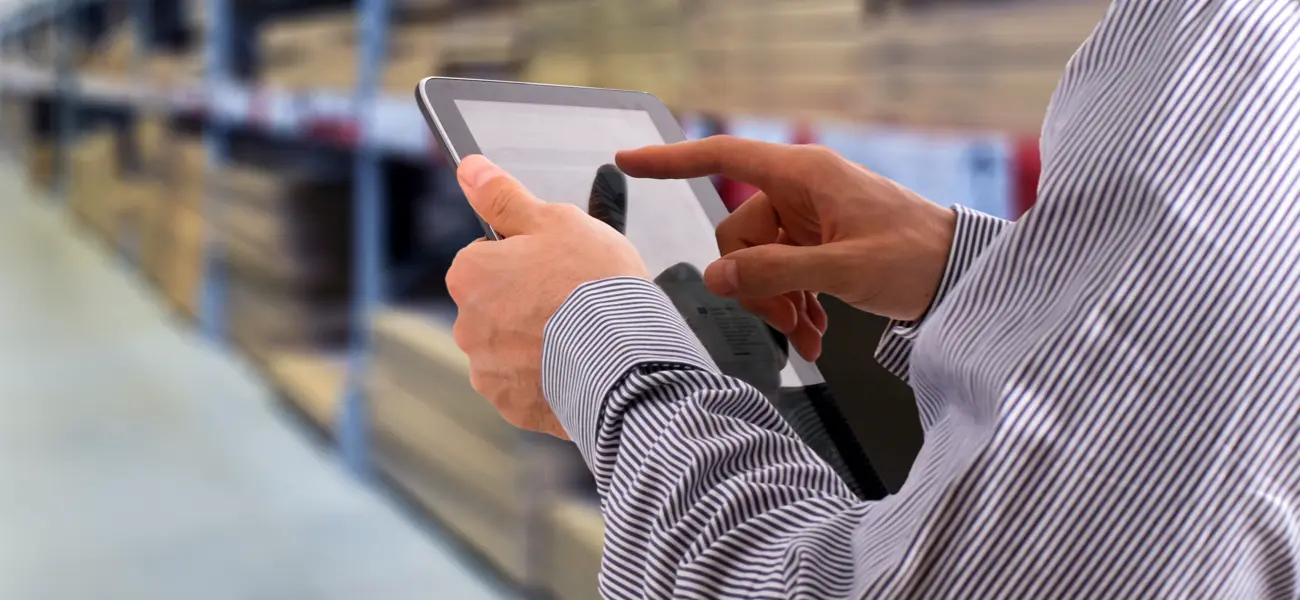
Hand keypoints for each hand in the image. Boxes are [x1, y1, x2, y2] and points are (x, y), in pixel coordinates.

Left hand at [446, 155, 649, 438]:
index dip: (525, 257)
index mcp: (470, 274)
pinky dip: (546, 377)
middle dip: (527, 302)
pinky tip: (578, 366)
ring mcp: (488, 370)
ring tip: (583, 336)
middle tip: (574, 300)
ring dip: (537, 342)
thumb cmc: (593, 282)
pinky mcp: (512, 405)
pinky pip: (526, 385)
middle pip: (496, 304)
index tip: (556, 265)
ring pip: (510, 346)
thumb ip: (504, 196)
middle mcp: (467, 324)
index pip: (485, 257)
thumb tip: (469, 169)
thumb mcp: (554, 220)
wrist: (626, 359)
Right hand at [616, 136, 955, 360]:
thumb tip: (717, 276)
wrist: (962, 274)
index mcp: (804, 176)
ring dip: (776, 303)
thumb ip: (777, 272)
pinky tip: (812, 337)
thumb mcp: (845, 269)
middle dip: (753, 284)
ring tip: (807, 336)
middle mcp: (801, 192)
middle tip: (786, 322)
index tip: (628, 161)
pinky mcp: (820, 245)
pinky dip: (792, 306)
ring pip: (758, 262)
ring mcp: (810, 220)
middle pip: (739, 234)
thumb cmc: (918, 256)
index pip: (724, 159)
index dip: (673, 161)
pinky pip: (783, 273)